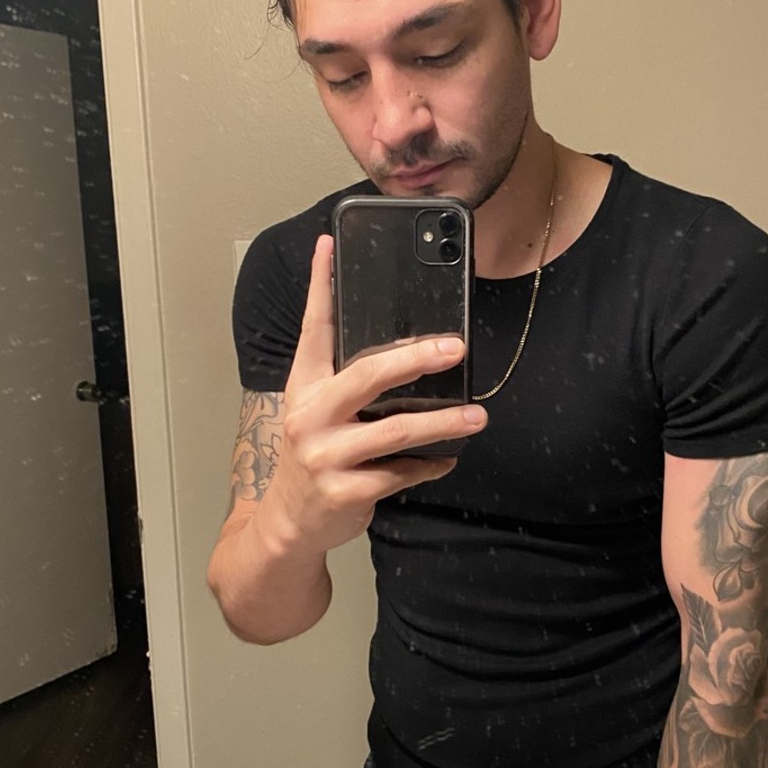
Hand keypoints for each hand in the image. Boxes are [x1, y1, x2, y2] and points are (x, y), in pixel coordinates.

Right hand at [258, 235, 486, 554]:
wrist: (290, 523)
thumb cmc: (316, 455)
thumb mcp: (318, 411)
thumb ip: (347, 379)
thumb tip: (401, 344)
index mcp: (305, 386)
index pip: (314, 328)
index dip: (321, 285)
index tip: (329, 244)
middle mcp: (310, 415)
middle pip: (367, 375)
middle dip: (416, 358)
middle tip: (456, 348)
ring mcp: (326, 455)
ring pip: (395, 430)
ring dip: (443, 422)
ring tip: (477, 417)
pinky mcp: (346, 491)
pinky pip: (401, 472)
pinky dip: (430, 465)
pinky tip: (448, 458)